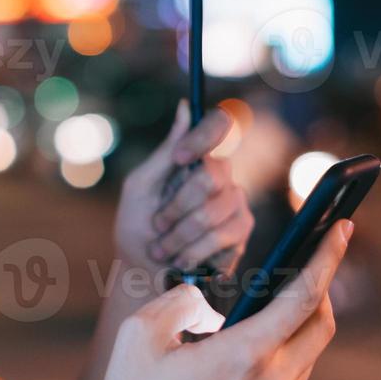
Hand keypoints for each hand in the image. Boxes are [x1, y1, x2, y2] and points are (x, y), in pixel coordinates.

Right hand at [87, 219, 351, 379]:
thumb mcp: (140, 334)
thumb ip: (180, 300)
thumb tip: (206, 298)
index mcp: (246, 355)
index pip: (306, 295)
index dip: (328, 255)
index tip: (342, 226)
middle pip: (322, 324)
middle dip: (323, 284)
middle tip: (312, 257)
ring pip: (309, 353)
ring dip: (302, 320)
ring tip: (278, 295)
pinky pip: (291, 377)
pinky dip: (286, 348)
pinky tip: (257, 339)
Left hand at [113, 100, 253, 275]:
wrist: (145, 272)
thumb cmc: (138, 225)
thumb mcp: (141, 186)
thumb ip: (165, 153)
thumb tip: (185, 107)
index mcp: (197, 158)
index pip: (218, 125)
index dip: (203, 137)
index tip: (181, 158)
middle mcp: (222, 176)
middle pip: (209, 177)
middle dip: (174, 208)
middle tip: (157, 225)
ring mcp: (236, 204)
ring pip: (211, 213)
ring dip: (178, 237)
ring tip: (163, 249)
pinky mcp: (242, 233)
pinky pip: (220, 238)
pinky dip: (192, 252)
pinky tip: (183, 260)